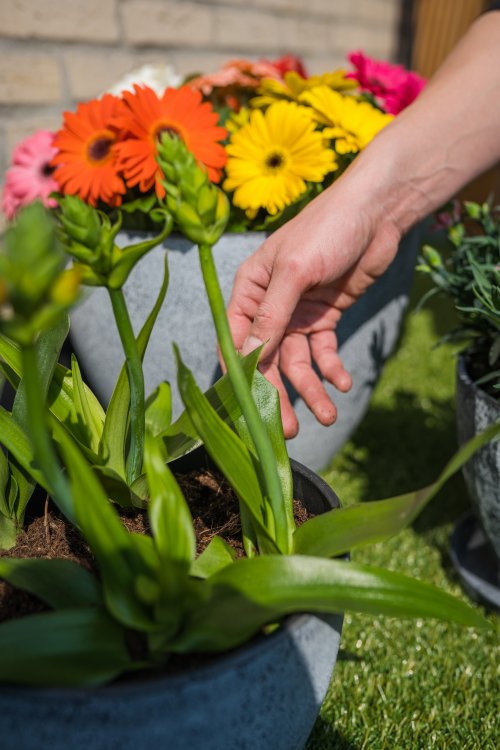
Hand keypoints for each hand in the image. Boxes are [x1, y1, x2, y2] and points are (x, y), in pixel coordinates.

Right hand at [227, 181, 401, 437]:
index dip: (242, 376)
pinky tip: (343, 384)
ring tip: (328, 416)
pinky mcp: (325, 319)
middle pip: (267, 360)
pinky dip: (332, 370)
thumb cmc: (327, 230)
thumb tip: (249, 358)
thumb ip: (271, 315)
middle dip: (278, 395)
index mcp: (249, 290)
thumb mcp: (294, 271)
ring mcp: (298, 315)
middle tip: (288, 431)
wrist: (376, 214)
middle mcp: (269, 306)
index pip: (236, 341)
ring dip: (311, 390)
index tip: (251, 410)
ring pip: (297, 363)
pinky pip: (323, 353)